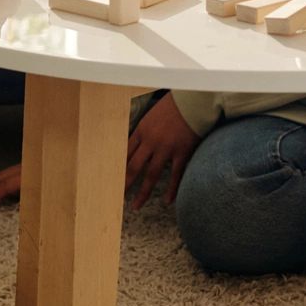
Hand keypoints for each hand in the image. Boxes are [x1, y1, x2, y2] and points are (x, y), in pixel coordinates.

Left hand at [124, 94, 198, 210]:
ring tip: (136, 206)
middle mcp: (151, 141)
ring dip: (143, 192)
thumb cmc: (173, 105)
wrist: (193, 100)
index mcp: (141, 130)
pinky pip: (175, 175)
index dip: (117, 168)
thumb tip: (136, 145)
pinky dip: (171, 189)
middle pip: (133, 167)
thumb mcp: (152, 115)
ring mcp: (166, 148)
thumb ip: (144, 130)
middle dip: (124, 184)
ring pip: (151, 175)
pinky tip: (167, 201)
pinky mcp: (182, 152)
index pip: (125, 153)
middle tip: (116, 197)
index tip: (111, 180)